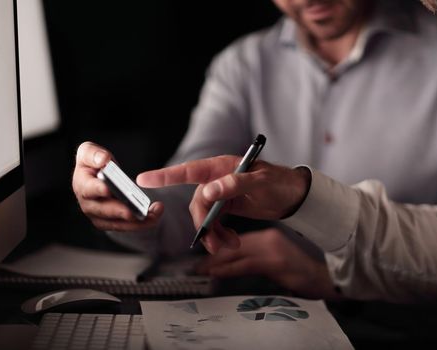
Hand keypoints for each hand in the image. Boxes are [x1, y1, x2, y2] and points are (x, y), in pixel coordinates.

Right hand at [72, 141, 162, 231]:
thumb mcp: (89, 151)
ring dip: (136, 222)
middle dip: (119, 212)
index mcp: (82, 184)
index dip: (97, 189)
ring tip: (153, 215)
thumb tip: (102, 160)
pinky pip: (127, 226)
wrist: (102, 175)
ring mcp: (99, 216)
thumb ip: (93, 154)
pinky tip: (155, 215)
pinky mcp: (112, 223)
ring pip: (117, 223)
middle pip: (103, 211)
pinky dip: (142, 223)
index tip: (108, 189)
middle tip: (132, 212)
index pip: (88, 189)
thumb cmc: (95, 162)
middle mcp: (88, 204)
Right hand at [137, 155, 310, 253]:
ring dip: (213, 234)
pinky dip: (220, 235)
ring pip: (205, 216)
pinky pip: (215, 223)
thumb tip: (209, 191)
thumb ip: (234, 184)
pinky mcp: (227, 206)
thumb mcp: (260, 182)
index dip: (165, 175)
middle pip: (197, 203)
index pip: (189, 171)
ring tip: (227, 246)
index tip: (143, 179)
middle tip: (214, 243)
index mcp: (222, 167)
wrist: (294, 196)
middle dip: (204, 225)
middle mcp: (217, 179)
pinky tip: (231, 242)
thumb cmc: (280, 182)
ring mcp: (222, 193)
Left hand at [195, 228, 340, 298]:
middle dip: (215, 254)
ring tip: (203, 269)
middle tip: (199, 264)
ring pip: (236, 253)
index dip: (222, 247)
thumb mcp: (280, 260)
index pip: (241, 240)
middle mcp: (269, 240)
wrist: (324, 277)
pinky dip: (228, 269)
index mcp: (270, 237)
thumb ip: (261, 257)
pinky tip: (216, 272)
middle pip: (235, 245)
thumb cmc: (303, 271)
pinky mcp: (273, 262)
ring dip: (217, 262)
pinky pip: (244, 265)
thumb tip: (237, 263)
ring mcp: (271, 250)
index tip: (210, 256)